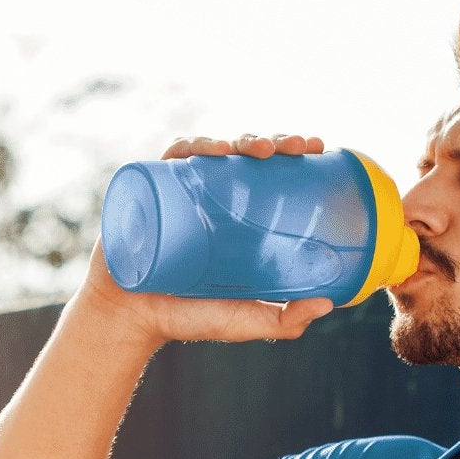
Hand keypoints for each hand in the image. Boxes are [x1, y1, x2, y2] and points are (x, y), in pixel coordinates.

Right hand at [77, 132, 336, 345]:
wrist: (130, 320)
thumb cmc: (187, 318)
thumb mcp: (243, 320)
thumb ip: (283, 319)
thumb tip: (329, 304)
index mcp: (238, 217)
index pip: (270, 174)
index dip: (294, 154)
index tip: (316, 148)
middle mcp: (212, 198)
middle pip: (246, 155)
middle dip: (273, 140)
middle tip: (294, 147)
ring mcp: (182, 192)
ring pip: (214, 150)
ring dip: (239, 138)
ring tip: (256, 149)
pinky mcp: (151, 191)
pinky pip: (172, 157)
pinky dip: (192, 145)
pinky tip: (212, 150)